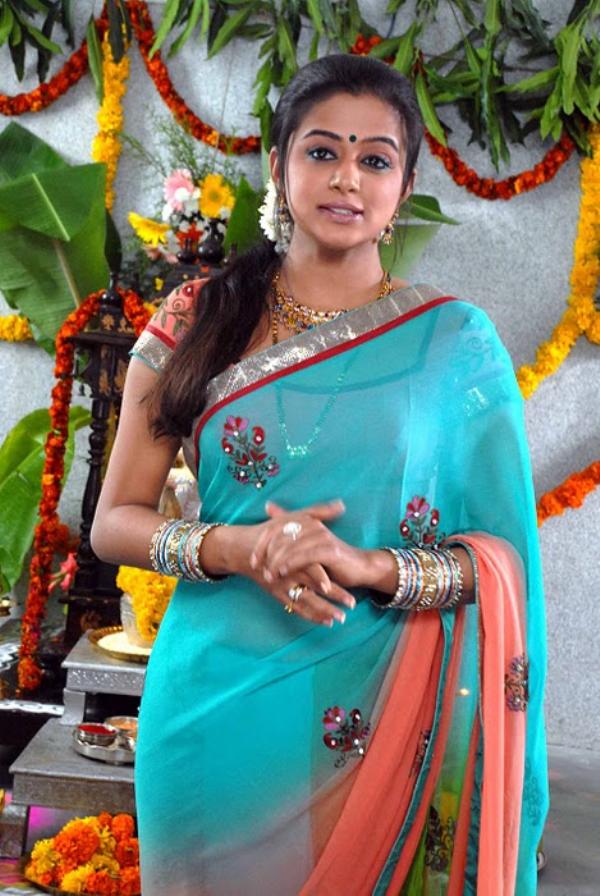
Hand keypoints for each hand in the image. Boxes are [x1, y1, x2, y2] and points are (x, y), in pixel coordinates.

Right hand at [203, 499, 356, 626]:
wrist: (242, 549)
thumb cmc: (270, 531)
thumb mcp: (293, 518)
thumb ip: (319, 512)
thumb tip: (341, 505)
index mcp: (293, 555)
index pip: (313, 569)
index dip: (329, 579)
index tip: (347, 582)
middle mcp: (288, 573)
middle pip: (313, 588)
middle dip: (334, 596)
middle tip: (352, 604)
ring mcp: (282, 586)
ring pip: (306, 602)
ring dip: (325, 611)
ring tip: (341, 619)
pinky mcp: (278, 594)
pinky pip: (297, 608)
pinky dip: (312, 616)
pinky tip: (326, 622)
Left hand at [251, 500, 370, 590]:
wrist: (358, 567)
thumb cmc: (329, 556)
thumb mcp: (306, 540)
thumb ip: (288, 522)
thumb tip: (268, 505)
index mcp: (305, 520)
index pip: (275, 527)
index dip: (261, 543)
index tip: (253, 560)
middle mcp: (313, 524)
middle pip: (280, 536)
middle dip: (266, 554)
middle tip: (258, 569)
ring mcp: (322, 536)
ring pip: (291, 546)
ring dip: (276, 561)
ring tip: (268, 575)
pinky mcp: (329, 549)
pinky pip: (304, 555)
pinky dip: (291, 564)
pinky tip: (283, 572)